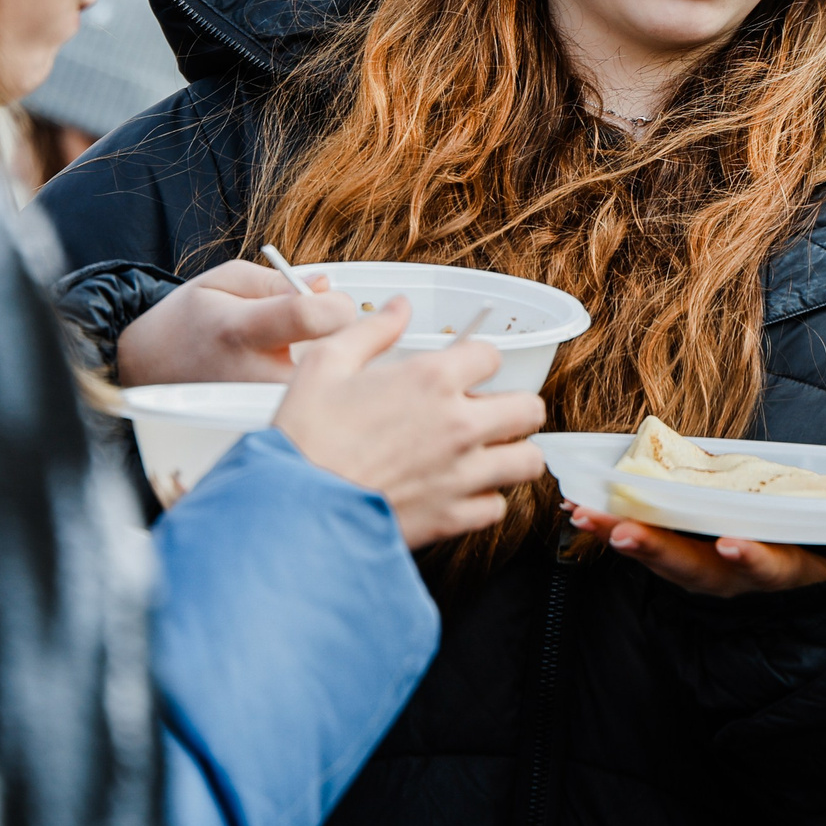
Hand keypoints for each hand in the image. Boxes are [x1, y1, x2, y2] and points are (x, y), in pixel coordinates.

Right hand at [116, 260, 358, 384]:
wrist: (150, 368)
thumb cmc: (189, 321)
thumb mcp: (225, 280)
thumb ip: (279, 282)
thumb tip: (325, 286)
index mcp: (241, 330)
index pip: (311, 318)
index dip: (336, 303)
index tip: (333, 299)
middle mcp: (253, 375)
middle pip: (331, 360)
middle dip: (344, 339)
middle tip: (328, 327)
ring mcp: (260, 406)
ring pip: (327, 388)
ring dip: (335, 365)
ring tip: (312, 351)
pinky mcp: (266, 423)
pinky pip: (313, 403)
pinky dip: (320, 386)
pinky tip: (306, 375)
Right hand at [275, 297, 547, 548]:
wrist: (296, 509)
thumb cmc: (305, 436)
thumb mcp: (326, 364)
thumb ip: (371, 330)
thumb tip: (398, 308)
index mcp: (431, 380)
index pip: (491, 356)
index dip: (478, 360)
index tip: (465, 370)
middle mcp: (458, 425)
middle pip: (529, 409)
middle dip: (514, 406)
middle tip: (491, 410)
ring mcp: (462, 474)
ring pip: (527, 462)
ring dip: (512, 454)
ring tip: (489, 453)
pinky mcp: (453, 517)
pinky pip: (496, 508)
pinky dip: (485, 500)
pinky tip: (462, 491)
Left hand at [563, 503, 825, 598]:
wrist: (804, 571)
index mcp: (784, 570)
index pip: (769, 568)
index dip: (751, 558)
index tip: (732, 542)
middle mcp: (739, 575)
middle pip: (696, 571)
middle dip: (660, 552)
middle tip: (625, 533)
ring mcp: (706, 566)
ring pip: (662, 558)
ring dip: (624, 537)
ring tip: (584, 516)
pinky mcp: (680, 551)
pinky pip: (642, 539)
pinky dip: (610, 525)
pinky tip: (574, 507)